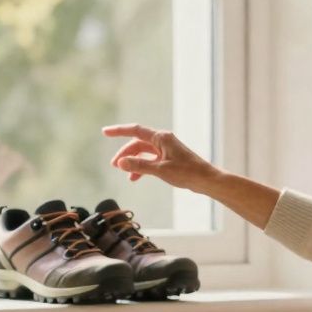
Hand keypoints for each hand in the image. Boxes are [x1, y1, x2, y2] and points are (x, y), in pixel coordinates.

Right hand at [102, 123, 219, 190]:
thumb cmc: (187, 173)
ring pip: (144, 153)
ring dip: (133, 161)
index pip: (135, 130)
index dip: (119, 131)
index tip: (105, 132)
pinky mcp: (169, 159)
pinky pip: (150, 160)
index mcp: (161, 138)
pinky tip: (135, 178)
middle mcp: (163, 141)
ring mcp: (166, 150)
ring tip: (124, 172)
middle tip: (114, 165)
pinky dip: (142, 167)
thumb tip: (120, 163)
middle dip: (125, 153)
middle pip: (138, 143)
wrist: (206, 180)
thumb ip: (139, 166)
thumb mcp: (160, 170)